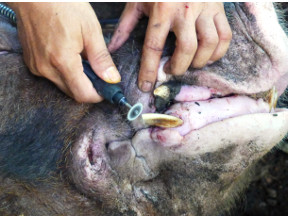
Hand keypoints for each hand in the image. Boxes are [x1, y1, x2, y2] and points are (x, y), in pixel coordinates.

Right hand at [11, 2, 117, 102]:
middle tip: (99, 70)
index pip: (82, 94)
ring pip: (60, 83)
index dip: (98, 95)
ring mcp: (35, 66)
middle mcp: (46, 69)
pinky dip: (61, 70)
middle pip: (71, 92)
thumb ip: (100, 57)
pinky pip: (49, 74)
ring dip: (74, 77)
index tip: (108, 87)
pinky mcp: (30, 61)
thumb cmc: (62, 6)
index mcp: (63, 61)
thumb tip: (112, 78)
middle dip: (87, 86)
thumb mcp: (89, 28)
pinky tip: (65, 52)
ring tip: (80, 56)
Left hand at [108, 2, 230, 91]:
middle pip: (186, 49)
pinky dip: (218, 51)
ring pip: (208, 44)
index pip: (153, 46)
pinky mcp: (219, 8)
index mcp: (161, 10)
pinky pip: (225, 35)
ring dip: (199, 61)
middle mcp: (185, 10)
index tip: (146, 86)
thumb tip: (111, 49)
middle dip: (178, 67)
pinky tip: (207, 56)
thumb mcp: (137, 3)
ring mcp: (205, 9)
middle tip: (170, 71)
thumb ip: (125, 27)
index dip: (149, 70)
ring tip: (189, 65)